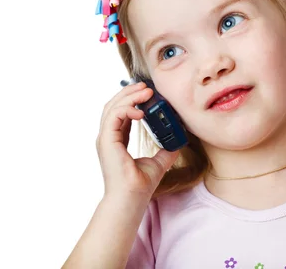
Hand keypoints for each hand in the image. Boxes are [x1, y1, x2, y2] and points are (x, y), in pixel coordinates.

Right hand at [96, 82, 179, 198]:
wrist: (132, 199)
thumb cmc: (141, 185)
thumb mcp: (159, 161)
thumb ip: (166, 148)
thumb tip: (180, 138)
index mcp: (117, 140)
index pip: (122, 113)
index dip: (134, 100)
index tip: (149, 93)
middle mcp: (109, 137)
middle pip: (115, 105)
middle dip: (130, 92)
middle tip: (147, 86)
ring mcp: (105, 138)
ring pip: (112, 107)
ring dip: (129, 96)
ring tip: (146, 91)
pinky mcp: (106, 141)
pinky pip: (114, 116)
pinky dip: (127, 109)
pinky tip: (141, 111)